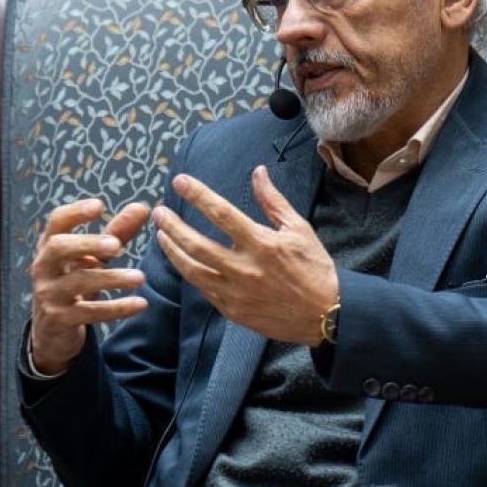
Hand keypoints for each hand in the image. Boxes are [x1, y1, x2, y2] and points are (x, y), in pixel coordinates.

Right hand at [28, 198, 153, 375]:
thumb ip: (116, 233)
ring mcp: (49, 294)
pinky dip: (116, 308)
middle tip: (116, 244)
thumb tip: (143, 207)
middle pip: (58, 247)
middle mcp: (44, 267)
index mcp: (50, 246)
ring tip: (140, 277)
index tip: (100, 205)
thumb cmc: (74, 283)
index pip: (56, 221)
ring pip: (77, 282)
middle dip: (87, 243)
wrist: (52, 331)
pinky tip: (140, 303)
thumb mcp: (93, 258)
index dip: (75, 212)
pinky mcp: (59, 319)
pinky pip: (89, 311)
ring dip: (111, 278)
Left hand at [153, 166, 337, 345]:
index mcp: (261, 243)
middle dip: (173, 226)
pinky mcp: (232, 310)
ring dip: (173, 251)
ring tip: (161, 235)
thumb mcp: (299, 229)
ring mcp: (235, 292)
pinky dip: (190, 273)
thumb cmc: (314, 268)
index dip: (197, 194)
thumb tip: (257, 172)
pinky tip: (182, 261)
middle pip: (196, 244)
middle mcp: (244, 268)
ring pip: (192, 270)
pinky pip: (203, 289)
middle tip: (159, 212)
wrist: (326, 314)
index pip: (221, 213)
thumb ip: (273, 201)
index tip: (179, 181)